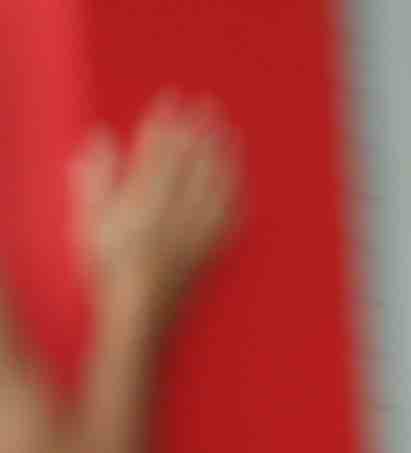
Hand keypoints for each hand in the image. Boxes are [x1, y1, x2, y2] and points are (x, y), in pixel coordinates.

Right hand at [76, 101, 235, 327]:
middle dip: (201, 132)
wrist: (141, 316)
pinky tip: (243, 184)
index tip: (173, 99)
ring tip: (230, 133)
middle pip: (193, 165)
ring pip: (216, 187)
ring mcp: (198, 235)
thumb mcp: (89, 223)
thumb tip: (101, 139)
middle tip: (210, 104)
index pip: (158, 153)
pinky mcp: (211, 254)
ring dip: (224, 158)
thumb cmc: (108, 270)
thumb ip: (95, 180)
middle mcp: (177, 217)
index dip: (167, 124)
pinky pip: (230, 220)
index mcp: (144, 205)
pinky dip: (236, 197)